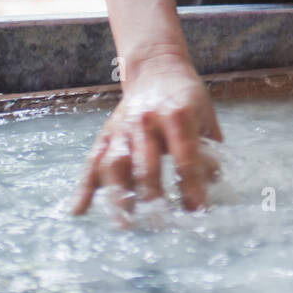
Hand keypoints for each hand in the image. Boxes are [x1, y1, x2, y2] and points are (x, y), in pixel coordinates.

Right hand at [70, 54, 222, 223]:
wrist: (155, 68)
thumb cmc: (186, 96)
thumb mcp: (206, 115)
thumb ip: (211, 147)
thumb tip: (214, 183)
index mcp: (177, 115)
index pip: (185, 157)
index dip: (192, 186)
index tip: (197, 211)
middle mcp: (146, 121)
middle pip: (146, 165)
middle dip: (153, 197)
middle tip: (160, 223)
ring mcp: (122, 128)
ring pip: (116, 165)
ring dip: (118, 196)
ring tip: (125, 223)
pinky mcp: (106, 133)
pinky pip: (92, 161)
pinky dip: (84, 187)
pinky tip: (78, 210)